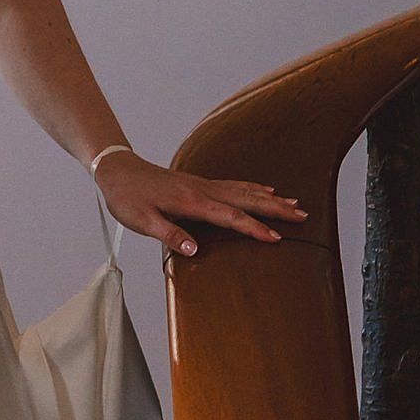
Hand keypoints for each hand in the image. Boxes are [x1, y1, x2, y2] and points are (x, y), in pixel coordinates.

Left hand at [93, 150, 304, 256]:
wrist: (118, 170)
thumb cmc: (127, 197)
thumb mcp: (142, 221)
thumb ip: (169, 234)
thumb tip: (194, 249)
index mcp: (192, 202)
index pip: (231, 217)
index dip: (255, 228)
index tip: (276, 239)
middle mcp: (203, 190)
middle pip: (247, 199)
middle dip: (276, 208)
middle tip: (302, 216)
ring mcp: (203, 185)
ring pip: (245, 190)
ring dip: (270, 197)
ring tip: (294, 203)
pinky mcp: (200, 183)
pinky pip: (234, 184)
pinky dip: (253, 187)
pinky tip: (265, 188)